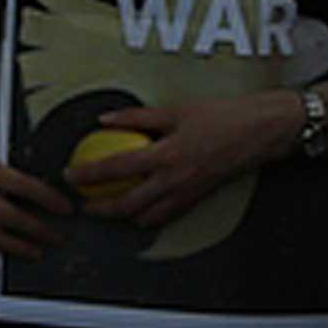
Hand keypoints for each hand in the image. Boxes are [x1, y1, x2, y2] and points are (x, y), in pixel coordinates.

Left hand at [65, 99, 287, 228]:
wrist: (256, 133)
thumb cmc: (219, 116)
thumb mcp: (174, 109)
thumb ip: (136, 117)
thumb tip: (105, 119)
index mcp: (165, 155)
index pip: (116, 168)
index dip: (89, 174)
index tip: (70, 175)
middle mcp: (173, 180)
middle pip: (127, 205)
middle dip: (101, 210)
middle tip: (84, 205)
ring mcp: (186, 194)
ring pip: (146, 217)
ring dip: (123, 217)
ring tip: (107, 209)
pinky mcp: (196, 199)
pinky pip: (166, 216)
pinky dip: (148, 217)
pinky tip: (139, 211)